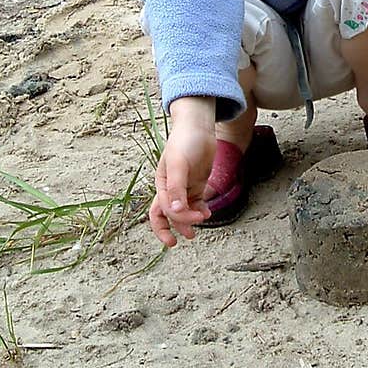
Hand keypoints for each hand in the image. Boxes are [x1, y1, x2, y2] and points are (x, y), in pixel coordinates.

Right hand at [149, 97, 216, 247]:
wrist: (198, 127)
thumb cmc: (184, 142)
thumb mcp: (178, 165)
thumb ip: (176, 189)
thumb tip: (175, 212)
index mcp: (161, 184)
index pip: (160, 211)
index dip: (167, 225)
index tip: (175, 239)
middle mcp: (171, 188)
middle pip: (168, 214)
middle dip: (177, 227)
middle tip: (189, 237)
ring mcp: (185, 186)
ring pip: (184, 210)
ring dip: (191, 220)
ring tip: (203, 221)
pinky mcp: (197, 184)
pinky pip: (196, 203)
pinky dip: (200, 210)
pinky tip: (207, 212)